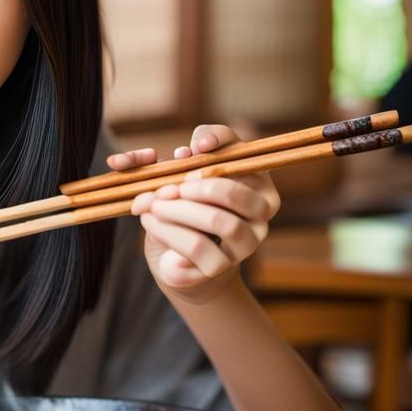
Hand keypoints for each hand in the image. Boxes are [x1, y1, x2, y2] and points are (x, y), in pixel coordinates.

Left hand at [109, 125, 279, 304]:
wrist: (174, 257)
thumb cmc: (179, 208)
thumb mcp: (172, 178)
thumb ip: (160, 162)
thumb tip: (151, 156)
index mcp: (255, 180)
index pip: (242, 151)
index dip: (219, 144)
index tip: (193, 149)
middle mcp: (261, 212)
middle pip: (232, 193)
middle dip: (191, 188)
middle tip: (163, 190)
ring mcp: (245, 243)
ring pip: (218, 221)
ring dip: (177, 210)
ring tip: (152, 206)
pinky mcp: (221, 266)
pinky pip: (196, 246)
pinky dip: (167, 231)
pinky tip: (150, 222)